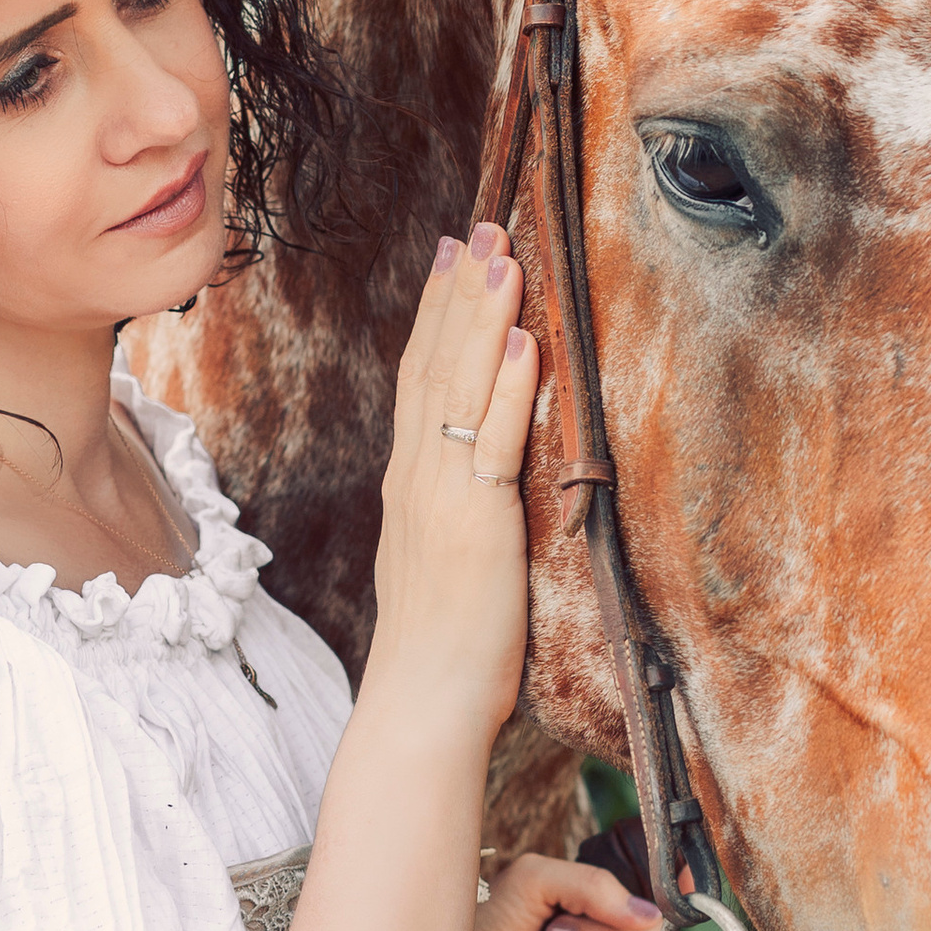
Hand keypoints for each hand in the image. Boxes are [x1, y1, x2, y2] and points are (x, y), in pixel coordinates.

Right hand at [364, 222, 544, 742]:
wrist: (422, 704)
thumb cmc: (443, 651)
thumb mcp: (444, 564)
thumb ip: (456, 514)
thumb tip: (476, 486)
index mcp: (409, 485)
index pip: (420, 380)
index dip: (437, 315)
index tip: (453, 256)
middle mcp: (416, 478)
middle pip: (433, 365)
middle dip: (459, 292)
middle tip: (479, 226)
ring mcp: (442, 497)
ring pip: (458, 388)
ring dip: (482, 316)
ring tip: (501, 253)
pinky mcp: (475, 524)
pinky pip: (489, 443)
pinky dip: (504, 387)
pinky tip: (521, 340)